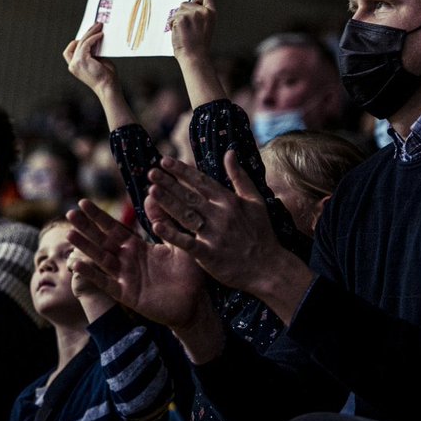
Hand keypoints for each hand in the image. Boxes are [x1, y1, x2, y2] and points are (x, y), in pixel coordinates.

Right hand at [63, 23, 118, 94]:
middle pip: (75, 44)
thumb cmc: (105, 77)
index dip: (78, 41)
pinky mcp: (81, 60)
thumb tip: (95, 40)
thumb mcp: (97, 62)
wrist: (107, 86)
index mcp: (74, 67)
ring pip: (81, 42)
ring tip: (99, 26)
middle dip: (86, 33)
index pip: (70, 51)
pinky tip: (100, 35)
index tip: (89, 34)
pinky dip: (93, 38)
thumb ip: (93, 53)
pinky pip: (86, 44)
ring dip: (90, 32)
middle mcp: (72, 65)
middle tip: (96, 25)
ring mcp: (75, 63)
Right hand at [65, 200, 207, 330]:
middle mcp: (127, 260)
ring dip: (85, 247)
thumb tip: (152, 193)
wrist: (196, 304)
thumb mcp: (178, 243)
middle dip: (86, 228)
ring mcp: (125, 277)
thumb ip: (164, 221)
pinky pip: (106, 283)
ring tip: (69, 234)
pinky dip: (91, 274)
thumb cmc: (189, 273)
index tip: (83, 202)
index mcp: (138, 246)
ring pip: (100, 259)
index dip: (98, 216)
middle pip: (102, 240)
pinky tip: (77, 263)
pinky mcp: (127, 294)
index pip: (114, 228)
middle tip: (69, 213)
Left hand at [147, 151, 296, 296]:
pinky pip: (187, 243)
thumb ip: (240, 176)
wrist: (269, 269)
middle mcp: (220, 215)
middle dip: (169, 183)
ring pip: (186, 215)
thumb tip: (230, 152)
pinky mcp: (209, 255)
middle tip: (151, 172)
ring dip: (168, 202)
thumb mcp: (255, 201)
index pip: (201, 181)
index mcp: (229, 201)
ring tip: (151, 191)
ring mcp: (214, 235)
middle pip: (190, 196)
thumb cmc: (261, 233)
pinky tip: (156, 225)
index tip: (164, 160)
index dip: (182, 170)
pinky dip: (172, 235)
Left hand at [169, 0, 215, 61]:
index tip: (194, 5)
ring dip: (177, 19)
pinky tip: (178, 32)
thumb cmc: (198, 45)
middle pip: (187, 2)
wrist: (194, 56)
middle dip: (183, 12)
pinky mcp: (181, 19)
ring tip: (183, 31)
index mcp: (211, 13)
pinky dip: (172, 24)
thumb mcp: (206, 26)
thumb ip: (201, 15)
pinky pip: (172, 17)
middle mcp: (203, 12)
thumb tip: (189, 6)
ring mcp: (192, 14)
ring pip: (178, 10)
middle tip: (187, 26)